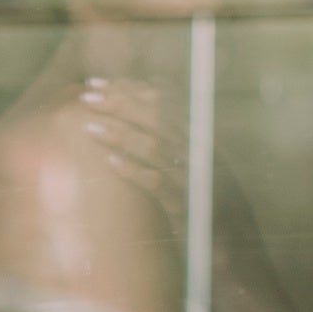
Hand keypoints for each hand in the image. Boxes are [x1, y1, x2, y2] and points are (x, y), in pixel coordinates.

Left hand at [59, 75, 186, 226]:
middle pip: (156, 115)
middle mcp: (194, 145)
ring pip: (153, 146)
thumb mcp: (187, 149)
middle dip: (118, 103)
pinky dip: (132, 169)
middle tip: (86, 97)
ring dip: (119, 134)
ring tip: (90, 127)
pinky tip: (109, 162)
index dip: (126, 88)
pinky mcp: (183, 201)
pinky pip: (155, 182)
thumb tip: (151, 83)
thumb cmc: (200, 184)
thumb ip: (169, 119)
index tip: (94, 83)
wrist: (226, 229)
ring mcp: (189, 173)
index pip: (161, 97)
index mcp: (195, 128)